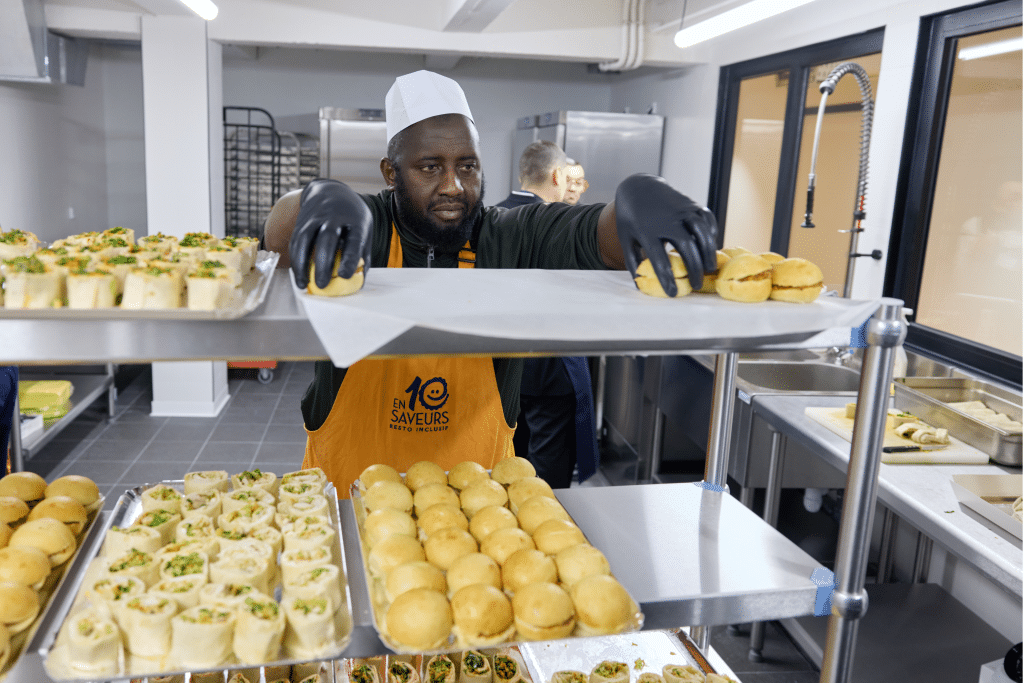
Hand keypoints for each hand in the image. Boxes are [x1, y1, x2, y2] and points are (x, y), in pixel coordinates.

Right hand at [289, 179, 372, 289]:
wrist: (331, 192)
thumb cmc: (352, 219)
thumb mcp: (364, 231)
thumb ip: (362, 256)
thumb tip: (357, 283)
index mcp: (356, 221)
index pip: (354, 240)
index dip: (349, 258)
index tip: (344, 276)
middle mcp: (335, 216)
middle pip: (327, 238)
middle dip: (323, 262)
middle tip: (321, 285)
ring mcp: (316, 217)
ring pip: (305, 238)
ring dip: (302, 263)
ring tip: (303, 284)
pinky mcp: (302, 221)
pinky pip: (295, 240)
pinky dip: (295, 258)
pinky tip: (298, 274)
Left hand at [614, 174, 717, 295]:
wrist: (639, 187)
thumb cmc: (632, 218)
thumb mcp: (626, 239)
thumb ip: (633, 261)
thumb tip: (641, 284)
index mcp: (647, 230)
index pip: (659, 259)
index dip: (667, 278)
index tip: (673, 293)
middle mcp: (667, 219)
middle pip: (686, 246)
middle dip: (694, 268)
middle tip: (696, 284)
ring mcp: (681, 210)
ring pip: (702, 232)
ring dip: (709, 252)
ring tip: (709, 269)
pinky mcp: (691, 204)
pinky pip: (707, 219)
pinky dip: (712, 234)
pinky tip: (711, 247)